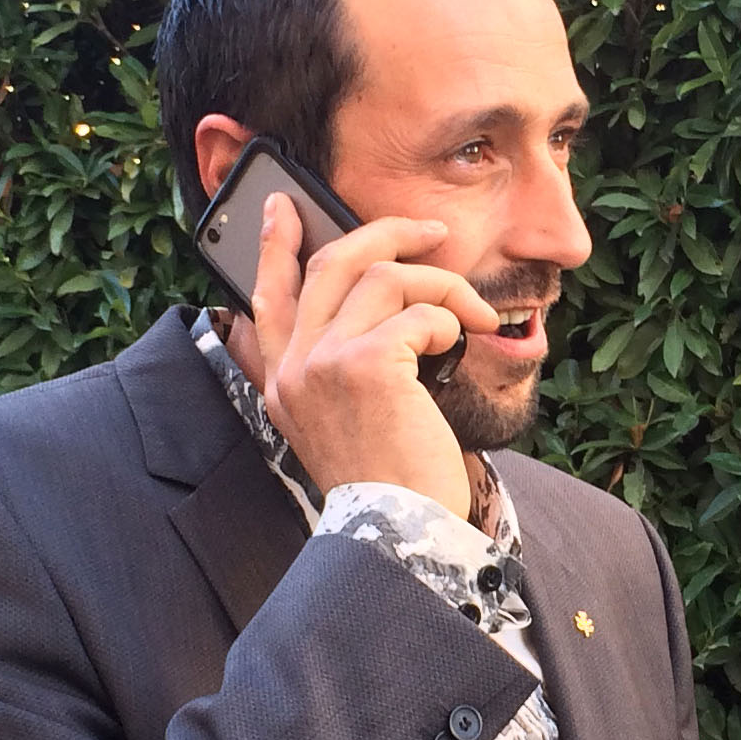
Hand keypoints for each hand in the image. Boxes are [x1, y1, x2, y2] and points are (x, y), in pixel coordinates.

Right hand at [249, 191, 499, 519]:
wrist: (399, 532)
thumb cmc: (387, 482)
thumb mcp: (341, 425)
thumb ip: (335, 372)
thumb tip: (371, 309)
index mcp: (283, 381)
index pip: (267, 296)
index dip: (273, 246)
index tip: (281, 207)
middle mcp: (295, 367)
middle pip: (331, 263)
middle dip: (387, 235)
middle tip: (432, 233)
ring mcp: (326, 362)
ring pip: (386, 277)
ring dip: (443, 286)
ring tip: (473, 314)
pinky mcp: (367, 365)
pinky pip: (420, 313)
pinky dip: (451, 320)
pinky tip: (463, 343)